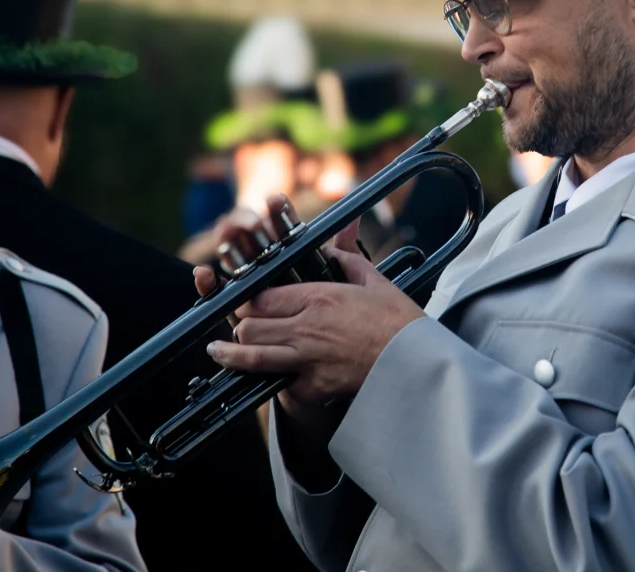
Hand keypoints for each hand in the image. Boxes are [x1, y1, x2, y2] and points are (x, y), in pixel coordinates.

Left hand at [193, 195, 423, 405]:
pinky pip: (283, 384)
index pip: (263, 296)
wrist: (416, 365)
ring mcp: (307, 358)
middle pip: (251, 324)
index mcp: (318, 297)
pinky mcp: (315, 387)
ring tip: (218, 352)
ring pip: (254, 355)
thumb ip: (349, 261)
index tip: (242, 300)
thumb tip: (334, 248)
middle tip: (236, 327)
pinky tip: (263, 381)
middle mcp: (306, 326)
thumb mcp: (375, 282)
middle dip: (241, 326)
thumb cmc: (401, 323)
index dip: (246, 300)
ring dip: (232, 354)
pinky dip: (275, 382)